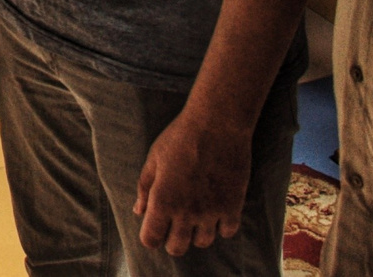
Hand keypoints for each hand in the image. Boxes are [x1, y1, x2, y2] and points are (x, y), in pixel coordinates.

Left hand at [130, 106, 252, 255]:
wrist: (217, 123)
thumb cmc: (180, 137)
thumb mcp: (154, 159)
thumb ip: (144, 188)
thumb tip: (139, 211)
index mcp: (162, 200)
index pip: (151, 239)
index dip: (150, 237)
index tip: (154, 229)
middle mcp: (186, 212)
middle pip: (177, 248)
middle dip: (172, 240)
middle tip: (175, 225)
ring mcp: (211, 212)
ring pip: (202, 242)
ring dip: (197, 233)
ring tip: (197, 214)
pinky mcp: (233, 206)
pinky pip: (227, 232)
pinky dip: (221, 225)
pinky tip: (217, 209)